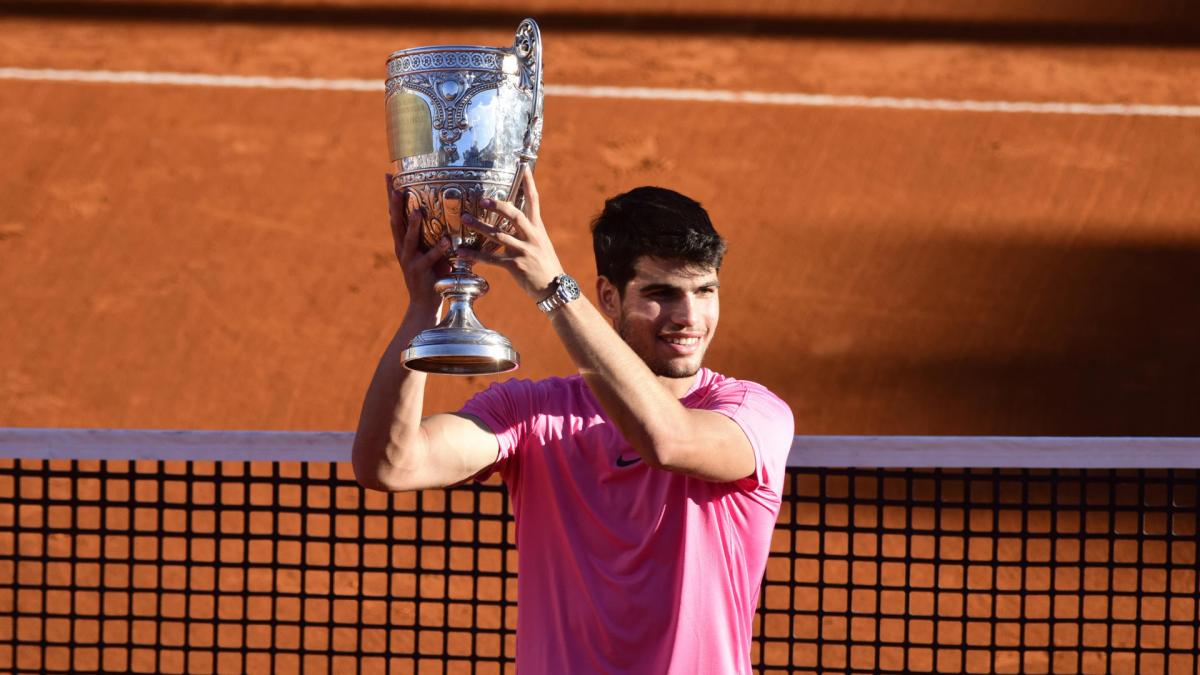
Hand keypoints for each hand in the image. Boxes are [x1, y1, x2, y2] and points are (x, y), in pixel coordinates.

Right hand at [386, 174, 449, 310]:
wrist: (424, 302)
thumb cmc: (432, 272)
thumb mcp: (429, 249)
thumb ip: (433, 232)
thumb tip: (447, 210)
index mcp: (402, 239)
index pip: (395, 212)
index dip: (392, 194)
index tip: (390, 174)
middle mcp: (401, 247)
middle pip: (395, 221)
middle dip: (395, 203)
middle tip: (396, 186)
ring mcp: (408, 260)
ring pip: (408, 239)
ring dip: (411, 225)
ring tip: (416, 211)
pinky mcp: (419, 272)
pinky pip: (429, 259)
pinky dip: (437, 250)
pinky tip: (446, 241)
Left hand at [458, 168, 564, 299]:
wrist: (554, 288)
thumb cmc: (545, 265)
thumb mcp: (540, 243)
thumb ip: (526, 231)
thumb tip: (510, 220)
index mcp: (538, 228)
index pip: (534, 201)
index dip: (529, 183)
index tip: (524, 166)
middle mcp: (532, 237)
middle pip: (514, 215)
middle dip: (498, 205)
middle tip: (482, 198)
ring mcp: (524, 251)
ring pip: (499, 236)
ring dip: (480, 227)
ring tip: (465, 219)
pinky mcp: (516, 266)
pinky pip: (492, 259)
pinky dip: (476, 256)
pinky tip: (462, 253)